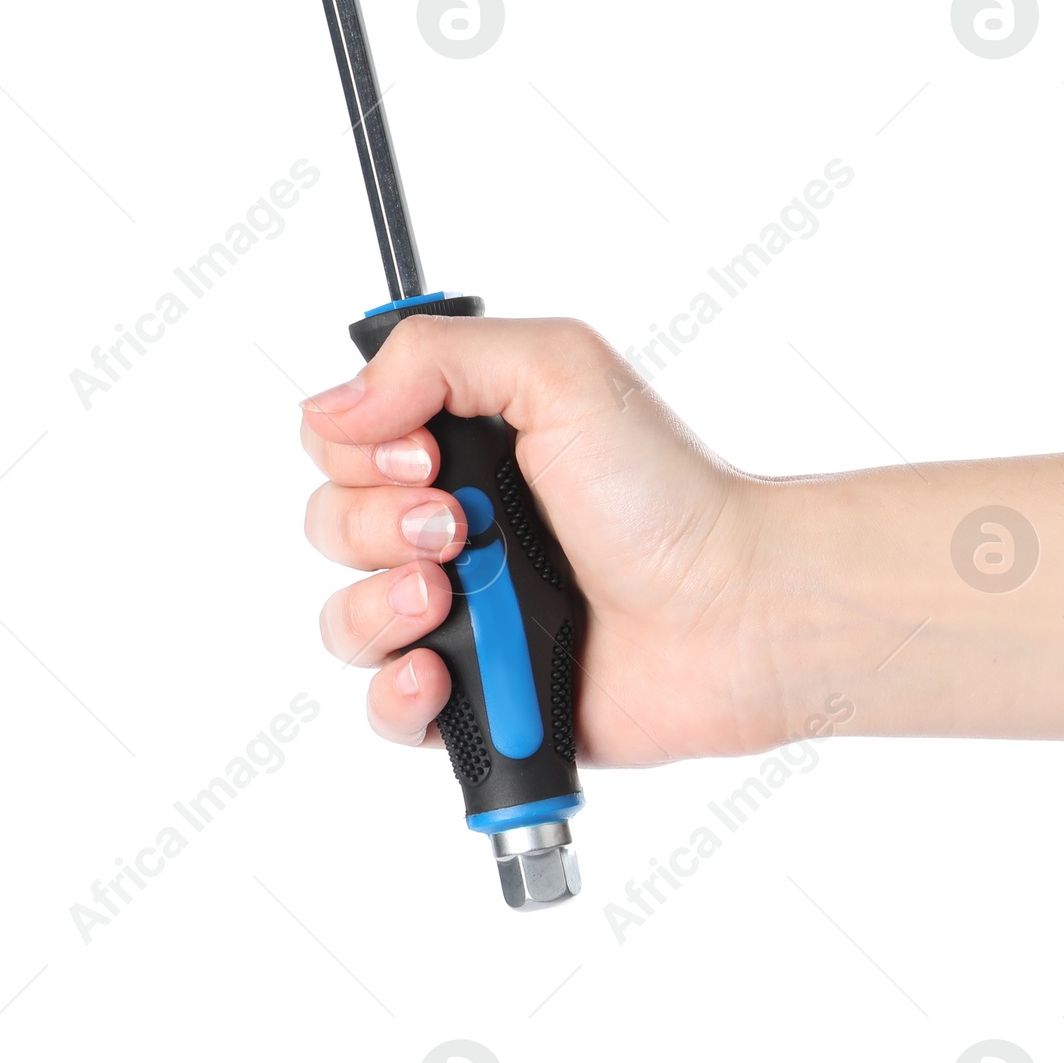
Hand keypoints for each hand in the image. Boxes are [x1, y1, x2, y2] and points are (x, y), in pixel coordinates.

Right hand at [299, 316, 798, 766]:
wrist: (732, 610)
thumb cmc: (665, 490)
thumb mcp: (558, 370)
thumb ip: (437, 354)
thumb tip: (334, 404)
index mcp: (468, 446)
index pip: (342, 439)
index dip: (361, 447)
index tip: (426, 455)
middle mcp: (455, 528)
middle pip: (331, 526)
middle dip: (376, 526)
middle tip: (457, 528)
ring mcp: (464, 616)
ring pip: (343, 619)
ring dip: (381, 606)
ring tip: (451, 597)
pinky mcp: (478, 698)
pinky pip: (383, 708)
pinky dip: (397, 694)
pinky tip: (440, 674)